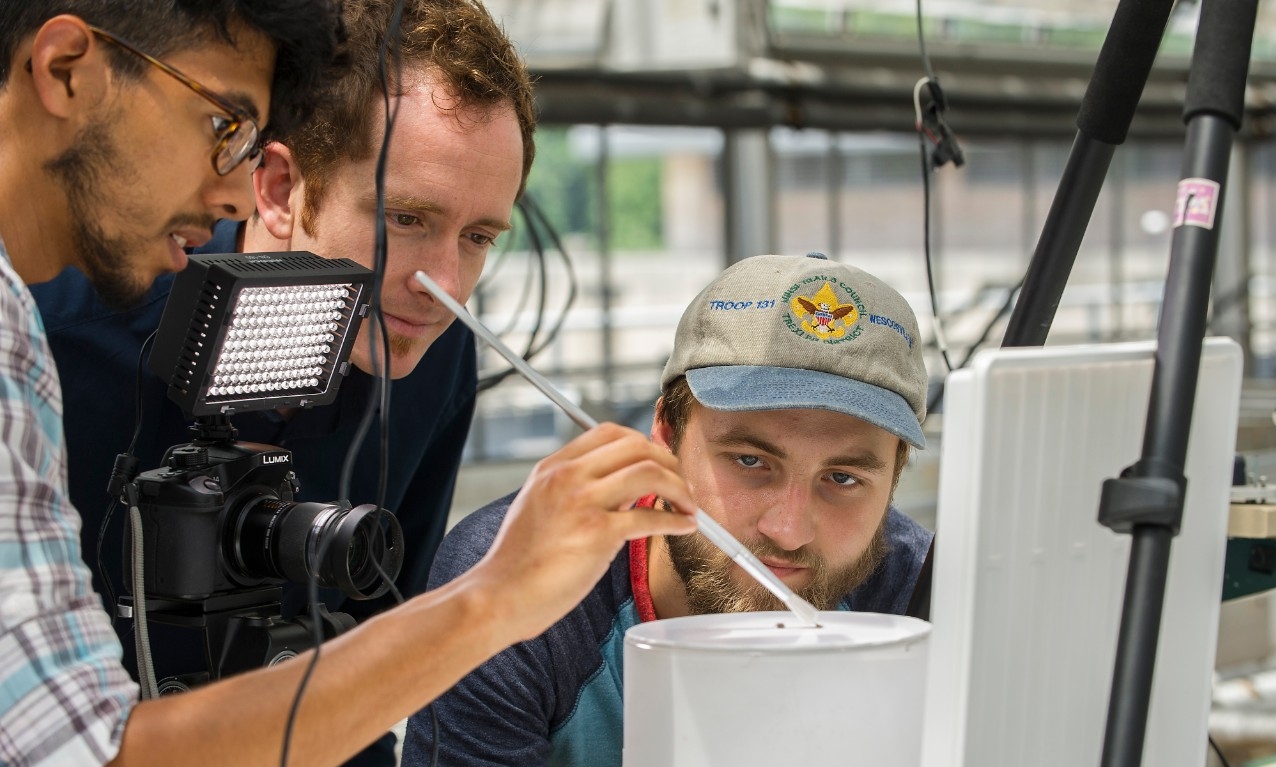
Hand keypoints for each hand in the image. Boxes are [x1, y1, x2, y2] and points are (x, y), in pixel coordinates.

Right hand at [473, 422, 695, 641]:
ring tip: (689, 507)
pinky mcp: (596, 534)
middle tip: (681, 485)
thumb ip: (576, 491)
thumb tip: (624, 492)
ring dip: (680, 489)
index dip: (644, 444)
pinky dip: (676, 521)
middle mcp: (567, 477)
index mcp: (552, 468)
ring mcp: (582, 503)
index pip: (609, 433)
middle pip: (636, 446)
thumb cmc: (521, 562)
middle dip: (669, 463)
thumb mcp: (540, 507)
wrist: (500, 595)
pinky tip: (683, 528)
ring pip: (650, 473)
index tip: (659, 463)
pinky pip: (650, 518)